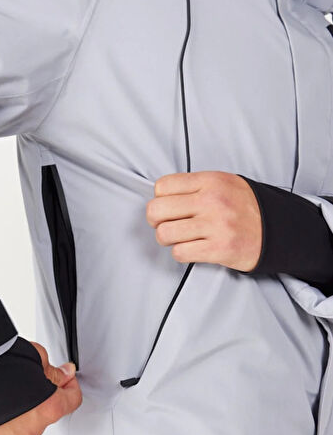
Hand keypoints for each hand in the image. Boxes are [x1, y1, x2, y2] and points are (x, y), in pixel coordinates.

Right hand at [0, 342, 81, 434]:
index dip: (70, 385)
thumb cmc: (1, 360)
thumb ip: (54, 372)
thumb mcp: (38, 357)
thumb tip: (64, 375)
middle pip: (47, 413)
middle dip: (44, 396)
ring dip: (23, 409)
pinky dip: (4, 417)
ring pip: (25, 423)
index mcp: (49, 408)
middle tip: (31, 378)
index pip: (72, 401)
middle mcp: (32, 428)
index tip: (64, 377)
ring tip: (9, 388)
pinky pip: (5, 428)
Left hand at [146, 171, 261, 271]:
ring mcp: (215, 226)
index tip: (167, 206)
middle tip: (165, 224)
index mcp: (210, 181)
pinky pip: (180, 253)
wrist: (278, 229)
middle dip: (156, 220)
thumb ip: (195, 186)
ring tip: (179, 238)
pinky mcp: (219, 249)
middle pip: (157, 210)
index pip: (162, 186)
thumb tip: (162, 195)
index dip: (159, 198)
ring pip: (164, 234)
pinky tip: (191, 248)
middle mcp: (211, 201)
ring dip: (167, 239)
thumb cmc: (247, 207)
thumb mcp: (223, 182)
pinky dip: (181, 253)